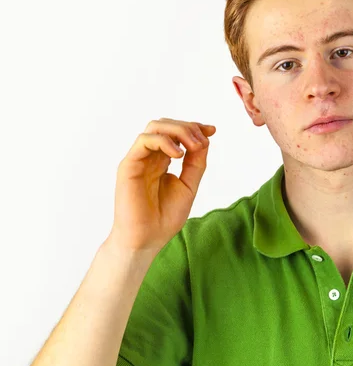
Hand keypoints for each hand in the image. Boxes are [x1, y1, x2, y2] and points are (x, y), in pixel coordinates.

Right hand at [107, 118, 215, 253]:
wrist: (147, 240)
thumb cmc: (164, 217)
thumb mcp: (189, 185)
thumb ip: (196, 162)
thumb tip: (205, 139)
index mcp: (162, 160)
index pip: (176, 133)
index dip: (194, 127)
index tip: (212, 130)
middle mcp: (149, 157)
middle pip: (166, 125)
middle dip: (188, 127)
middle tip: (202, 141)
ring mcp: (138, 159)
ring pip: (155, 127)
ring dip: (178, 131)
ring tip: (193, 146)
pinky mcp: (128, 165)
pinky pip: (144, 141)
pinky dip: (164, 141)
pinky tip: (178, 155)